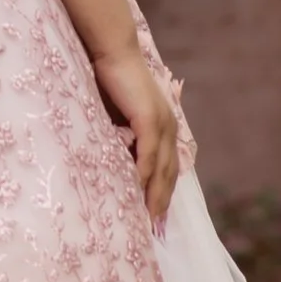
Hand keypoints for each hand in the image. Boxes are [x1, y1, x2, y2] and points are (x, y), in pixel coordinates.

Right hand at [93, 44, 180, 224]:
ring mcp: (162, 123)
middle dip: (162, 202)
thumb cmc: (111, 81)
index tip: (157, 217)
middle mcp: (168, 127)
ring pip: (161, 168)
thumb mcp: (118, 117)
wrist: (112, 52)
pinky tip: (137, 190)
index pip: (167, 168)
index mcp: (163, 127)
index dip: (163, 193)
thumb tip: (114, 160)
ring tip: (147, 218)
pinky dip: (144, 174)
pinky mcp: (149, 119)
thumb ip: (121, 138)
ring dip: (155, 195)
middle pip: (169, 173)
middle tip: (156, 229)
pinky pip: (148, 154)